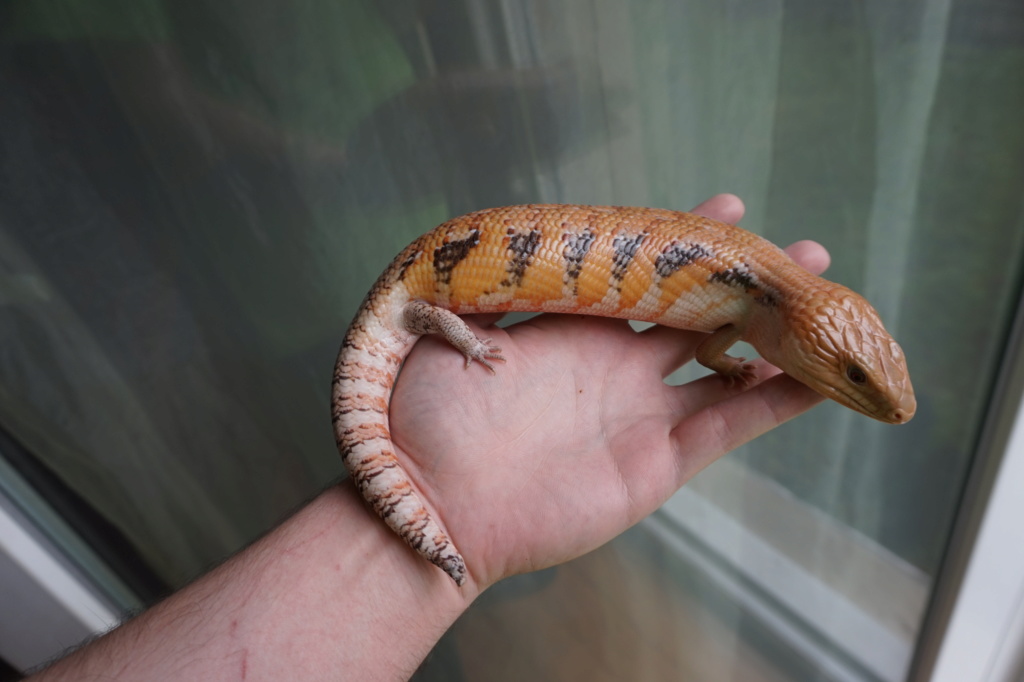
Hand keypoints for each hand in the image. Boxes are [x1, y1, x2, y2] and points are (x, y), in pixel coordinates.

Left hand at [389, 194, 830, 589]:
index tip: (726, 208)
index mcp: (574, 331)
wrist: (436, 500)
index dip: (685, 246)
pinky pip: (728, 427)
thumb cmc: (430, 415)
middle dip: (747, 286)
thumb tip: (508, 246)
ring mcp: (641, 415)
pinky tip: (817, 378)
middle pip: (700, 318)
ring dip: (776, 339)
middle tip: (799, 251)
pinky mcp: (658, 464)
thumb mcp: (451, 330)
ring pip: (727, 369)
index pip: (643, 278)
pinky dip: (774, 404)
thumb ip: (490, 292)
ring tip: (824, 305)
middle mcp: (616, 368)